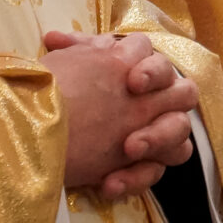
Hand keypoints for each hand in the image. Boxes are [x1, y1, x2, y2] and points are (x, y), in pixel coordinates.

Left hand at [45, 32, 193, 195]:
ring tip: (129, 150)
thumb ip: (71, 52)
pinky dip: (134, 178)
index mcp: (141, 75)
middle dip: (164, 106)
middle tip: (136, 124)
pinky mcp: (139, 166)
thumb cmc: (59, 98)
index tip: (132, 83)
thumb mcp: (69, 70)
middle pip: (185, 98)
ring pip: (181, 139)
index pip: (163, 68)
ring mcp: (151, 136)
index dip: (154, 73)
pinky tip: (108, 184)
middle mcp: (154, 103)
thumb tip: (55, 38)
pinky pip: (153, 173)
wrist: (38, 137)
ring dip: (157, 141)